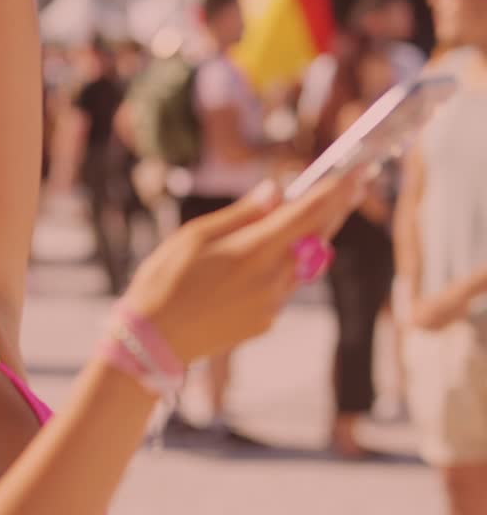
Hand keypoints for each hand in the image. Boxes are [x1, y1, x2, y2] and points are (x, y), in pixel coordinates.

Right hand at [125, 173, 361, 363]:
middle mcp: (272, 279)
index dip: (339, 190)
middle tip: (356, 186)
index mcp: (255, 251)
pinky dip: (283, 268)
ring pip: (303, 264)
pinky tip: (262, 263)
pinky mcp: (265, 322)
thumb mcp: (194, 236)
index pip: (309, 213)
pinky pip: (285, 287)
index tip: (361, 172)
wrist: (152, 343)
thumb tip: (276, 191)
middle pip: (318, 237)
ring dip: (310, 239)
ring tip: (308, 217)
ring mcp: (272, 305)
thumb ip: (242, 214)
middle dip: (338, 209)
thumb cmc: (164, 281)